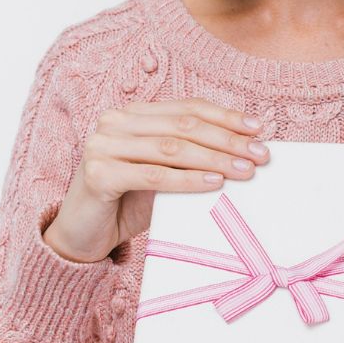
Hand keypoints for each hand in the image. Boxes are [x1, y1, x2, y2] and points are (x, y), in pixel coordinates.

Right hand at [42, 97, 270, 263]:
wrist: (83, 234)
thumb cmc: (129, 202)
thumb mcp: (164, 173)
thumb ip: (191, 157)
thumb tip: (245, 151)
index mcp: (133, 114)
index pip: (188, 107)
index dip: (226, 116)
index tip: (259, 128)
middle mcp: (114, 122)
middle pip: (184, 125)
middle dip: (227, 139)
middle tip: (260, 154)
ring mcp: (102, 145)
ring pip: (171, 148)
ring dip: (214, 158)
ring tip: (244, 170)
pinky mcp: (97, 174)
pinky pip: (153, 175)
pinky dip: (188, 179)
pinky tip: (215, 183)